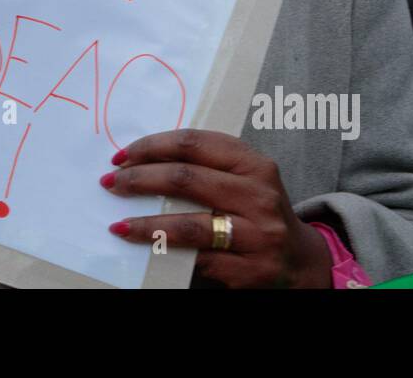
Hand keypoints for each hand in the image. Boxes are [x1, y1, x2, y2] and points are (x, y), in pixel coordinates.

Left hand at [102, 129, 332, 287]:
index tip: (122, 155)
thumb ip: (207, 166)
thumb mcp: (244, 180)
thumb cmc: (258, 212)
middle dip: (140, 179)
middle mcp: (258, 195)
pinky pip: (199, 259)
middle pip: (187, 179)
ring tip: (119, 223)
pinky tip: (146, 247)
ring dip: (146, 223)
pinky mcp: (250, 270)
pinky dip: (167, 251)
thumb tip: (142, 161)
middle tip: (111, 183)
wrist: (301, 262)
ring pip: (190, 224)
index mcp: (253, 164)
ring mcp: (257, 235)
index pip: (194, 144)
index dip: (152, 146)